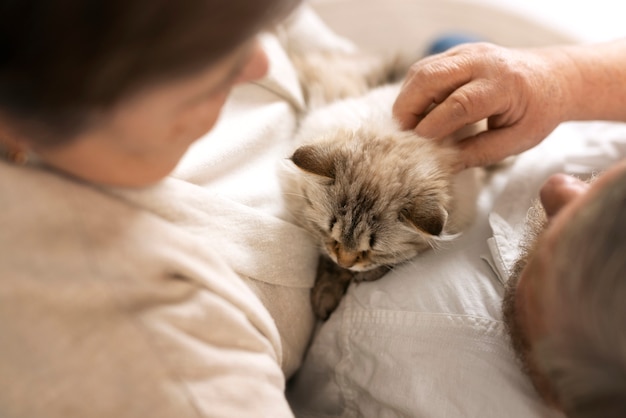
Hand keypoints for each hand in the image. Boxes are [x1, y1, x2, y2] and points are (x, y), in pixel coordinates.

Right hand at [393, 42, 568, 167]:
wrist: (553, 78)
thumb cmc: (537, 112)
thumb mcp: (517, 141)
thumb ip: (480, 153)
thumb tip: (443, 165)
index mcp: (505, 84)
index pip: (459, 103)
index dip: (433, 125)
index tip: (420, 146)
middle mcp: (483, 61)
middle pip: (430, 78)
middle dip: (408, 109)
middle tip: (403, 136)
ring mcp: (467, 52)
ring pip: (421, 70)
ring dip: (407, 99)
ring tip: (408, 126)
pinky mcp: (457, 53)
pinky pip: (424, 69)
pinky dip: (414, 92)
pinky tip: (418, 112)